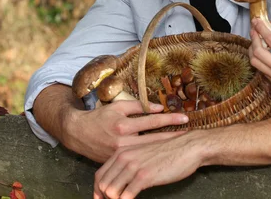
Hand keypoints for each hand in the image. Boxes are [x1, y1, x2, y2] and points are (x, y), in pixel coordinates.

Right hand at [65, 100, 188, 162]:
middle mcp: (123, 142)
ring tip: (182, 145)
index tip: (185, 117)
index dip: (170, 119)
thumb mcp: (117, 107)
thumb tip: (158, 107)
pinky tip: (164, 155)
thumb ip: (138, 107)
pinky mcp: (119, 163)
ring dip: (166, 148)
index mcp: (123, 126)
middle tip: (191, 133)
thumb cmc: (100, 117)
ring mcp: (121, 156)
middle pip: (155, 139)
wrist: (78, 134)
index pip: (152, 122)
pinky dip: (152, 157)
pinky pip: (139, 160)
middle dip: (174, 135)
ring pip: (149, 152)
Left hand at [93, 131, 205, 198]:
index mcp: (122, 152)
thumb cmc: (168, 153)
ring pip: (111, 192)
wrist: (188, 147)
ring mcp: (133, 166)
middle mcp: (124, 158)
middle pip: (102, 185)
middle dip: (105, 198)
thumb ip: (129, 164)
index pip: (100, 175)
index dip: (98, 192)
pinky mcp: (144, 176)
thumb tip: (120, 182)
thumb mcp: (143, 155)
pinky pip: (126, 196)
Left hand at [249, 19, 270, 102]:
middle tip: (254, 30)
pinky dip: (259, 60)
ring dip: (253, 50)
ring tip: (257, 41)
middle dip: (253, 39)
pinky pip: (261, 70)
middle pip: (257, 52)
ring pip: (255, 63)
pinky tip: (263, 53)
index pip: (269, 40)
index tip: (256, 21)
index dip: (260, 28)